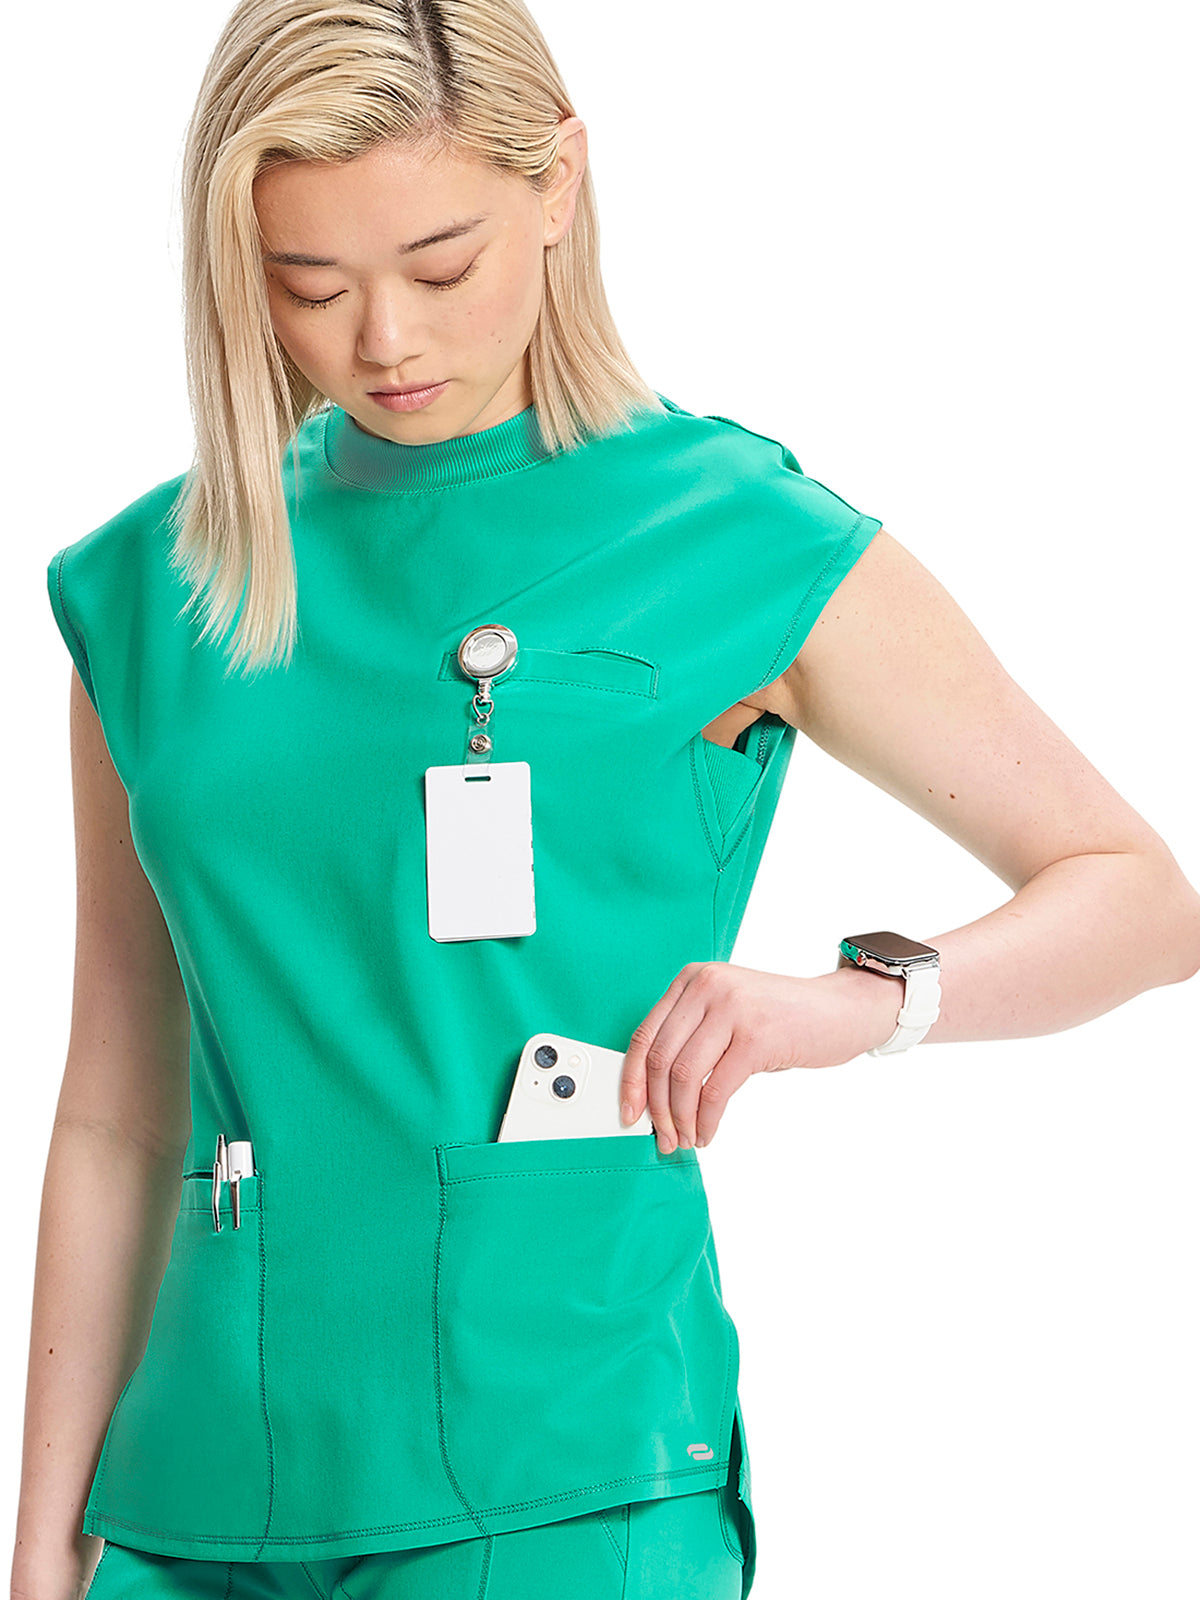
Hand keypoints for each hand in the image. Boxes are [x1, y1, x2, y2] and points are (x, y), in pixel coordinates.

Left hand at [619, 960, 902, 1152]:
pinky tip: (708, 1132)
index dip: (631, 1081)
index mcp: (693, 980)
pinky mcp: (756, 1037)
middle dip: (656, 1108)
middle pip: (660, 1059)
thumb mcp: (729, 1011)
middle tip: (663, 1137)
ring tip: (687, 1139)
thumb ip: (693, 1036)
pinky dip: (706, 1120)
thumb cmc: (783, 1018)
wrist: (841, 1010)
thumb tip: (654, 1094)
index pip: (645, 1036)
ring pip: (684, 1077)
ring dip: (680, 1118)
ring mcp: (732, 1009)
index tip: (629, 1113)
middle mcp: (707, 987)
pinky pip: (716, 1090)